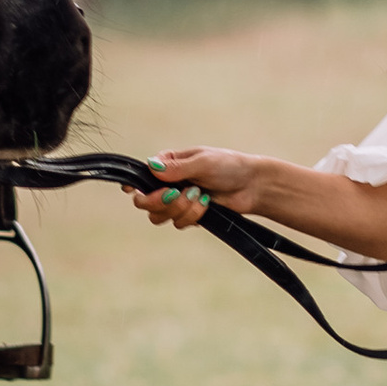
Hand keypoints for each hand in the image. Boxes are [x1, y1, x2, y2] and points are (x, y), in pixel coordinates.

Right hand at [128, 147, 274, 229]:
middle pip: (145, 202)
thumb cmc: (229, 166)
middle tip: (175, 195)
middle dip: (160, 201)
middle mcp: (168, 183)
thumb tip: (151, 166)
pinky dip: (193, 215)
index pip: (141, 175)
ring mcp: (177, 201)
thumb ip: (177, 168)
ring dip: (180, 209)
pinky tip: (207, 204)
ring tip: (200, 196)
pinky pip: (178, 223)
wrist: (252, 186)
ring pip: (159, 216)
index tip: (134, 191)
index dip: (135, 186)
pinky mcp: (188, 215)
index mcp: (168, 163)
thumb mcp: (203, 162)